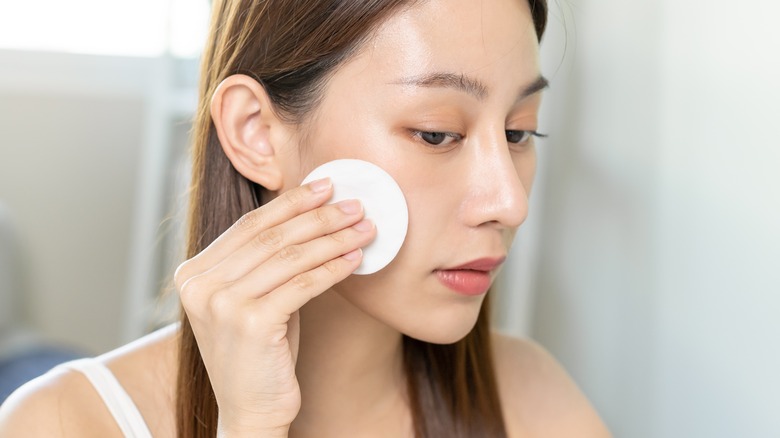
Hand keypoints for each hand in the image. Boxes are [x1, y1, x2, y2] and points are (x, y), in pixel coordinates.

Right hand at [174, 178, 374, 435]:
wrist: (251, 409)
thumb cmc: (259, 352)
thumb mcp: (253, 298)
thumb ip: (265, 261)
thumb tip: (312, 214)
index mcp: (193, 273)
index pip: (250, 226)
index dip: (291, 203)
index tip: (325, 187)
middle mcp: (200, 285)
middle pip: (271, 237)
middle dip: (319, 216)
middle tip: (355, 205)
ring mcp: (222, 304)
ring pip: (290, 257)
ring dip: (333, 239)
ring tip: (363, 228)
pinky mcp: (250, 323)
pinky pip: (302, 284)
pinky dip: (332, 268)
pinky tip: (354, 259)